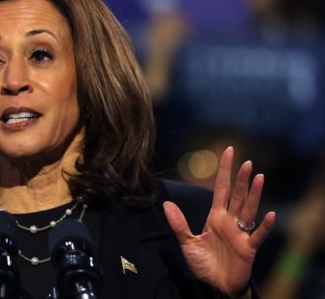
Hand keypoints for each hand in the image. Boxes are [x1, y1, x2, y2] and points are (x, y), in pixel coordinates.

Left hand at [163, 147, 274, 295]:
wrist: (215, 285)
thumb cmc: (204, 263)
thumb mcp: (187, 242)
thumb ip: (178, 224)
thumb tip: (166, 204)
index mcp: (215, 217)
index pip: (221, 189)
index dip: (225, 171)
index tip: (228, 152)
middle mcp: (230, 221)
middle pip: (236, 196)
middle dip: (240, 179)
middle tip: (246, 162)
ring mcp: (240, 233)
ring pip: (248, 210)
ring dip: (254, 194)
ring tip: (259, 177)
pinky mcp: (248, 248)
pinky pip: (258, 235)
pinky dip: (264, 226)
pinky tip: (270, 214)